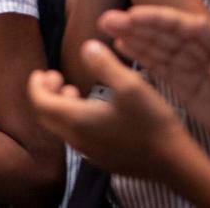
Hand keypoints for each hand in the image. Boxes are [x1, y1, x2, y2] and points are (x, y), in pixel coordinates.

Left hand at [27, 40, 187, 179]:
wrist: (174, 163)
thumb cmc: (150, 122)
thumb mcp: (130, 85)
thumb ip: (104, 64)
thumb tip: (86, 46)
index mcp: (75, 119)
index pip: (39, 102)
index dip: (35, 85)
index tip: (42, 71)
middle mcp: (76, 138)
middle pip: (45, 115)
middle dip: (45, 94)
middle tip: (56, 77)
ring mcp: (88, 152)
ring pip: (60, 127)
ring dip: (60, 106)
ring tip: (73, 91)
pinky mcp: (102, 159)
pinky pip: (75, 137)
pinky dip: (73, 120)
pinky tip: (92, 111)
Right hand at [100, 5, 209, 140]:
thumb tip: (199, 23)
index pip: (187, 25)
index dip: (159, 18)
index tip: (133, 16)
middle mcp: (204, 51)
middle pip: (168, 33)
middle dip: (138, 25)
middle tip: (108, 20)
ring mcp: (193, 67)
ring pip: (159, 47)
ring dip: (132, 36)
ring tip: (107, 28)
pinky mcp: (184, 84)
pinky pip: (158, 65)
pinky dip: (139, 55)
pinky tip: (122, 45)